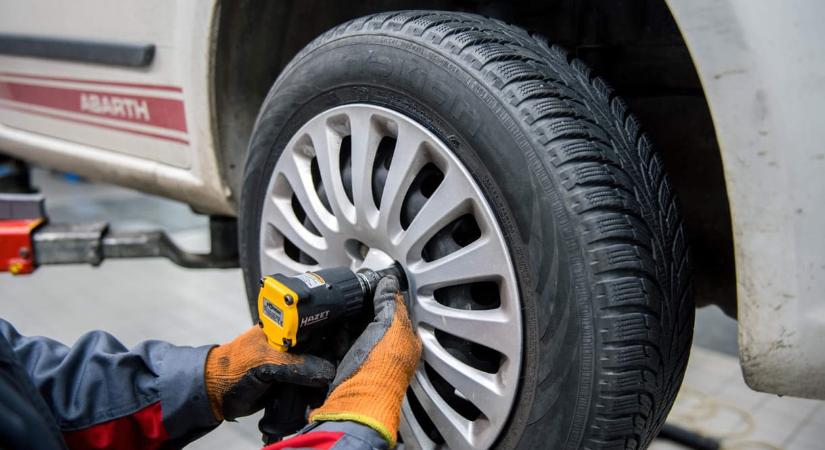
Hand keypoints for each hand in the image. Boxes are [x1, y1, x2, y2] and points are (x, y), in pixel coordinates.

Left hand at [204, 326, 333, 420]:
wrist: (215, 394)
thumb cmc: (232, 368)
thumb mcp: (265, 362)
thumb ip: (295, 365)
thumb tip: (325, 371)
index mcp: (284, 327)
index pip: (318, 324)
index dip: (333, 332)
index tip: (345, 345)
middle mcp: (291, 342)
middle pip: (323, 345)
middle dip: (333, 356)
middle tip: (341, 368)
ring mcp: (291, 361)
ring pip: (318, 364)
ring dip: (325, 375)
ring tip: (333, 383)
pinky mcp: (290, 380)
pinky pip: (310, 382)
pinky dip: (316, 389)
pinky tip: (321, 393)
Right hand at [309, 275, 421, 446]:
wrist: (354, 400)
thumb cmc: (379, 369)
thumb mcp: (389, 326)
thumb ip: (389, 302)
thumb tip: (388, 282)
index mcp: (405, 341)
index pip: (396, 310)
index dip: (384, 295)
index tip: (371, 283)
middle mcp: (387, 352)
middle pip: (374, 320)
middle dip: (362, 308)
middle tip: (351, 294)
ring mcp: (366, 360)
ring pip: (356, 331)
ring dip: (346, 320)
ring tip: (339, 306)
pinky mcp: (347, 367)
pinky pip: (340, 344)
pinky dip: (335, 335)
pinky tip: (329, 327)